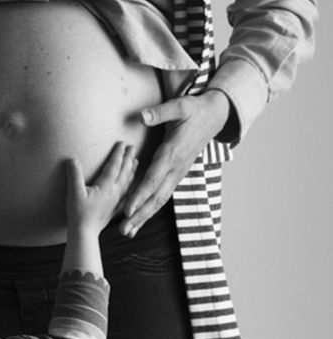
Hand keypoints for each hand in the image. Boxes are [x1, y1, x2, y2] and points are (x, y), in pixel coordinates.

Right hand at [66, 144, 138, 234]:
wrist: (85, 233)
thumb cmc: (79, 213)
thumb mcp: (74, 192)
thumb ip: (74, 175)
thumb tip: (72, 159)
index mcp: (106, 186)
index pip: (114, 166)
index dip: (118, 153)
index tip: (122, 143)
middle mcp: (115, 192)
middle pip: (124, 172)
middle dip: (128, 158)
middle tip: (133, 147)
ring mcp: (117, 201)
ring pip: (128, 182)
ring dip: (133, 170)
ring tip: (136, 161)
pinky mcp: (116, 208)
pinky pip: (128, 194)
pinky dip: (132, 185)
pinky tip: (133, 185)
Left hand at [120, 89, 230, 236]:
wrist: (214, 116)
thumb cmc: (194, 110)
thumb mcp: (178, 106)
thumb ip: (159, 113)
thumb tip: (141, 116)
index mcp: (172, 153)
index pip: (154, 178)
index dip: (140, 195)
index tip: (128, 209)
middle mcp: (176, 168)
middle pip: (156, 197)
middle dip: (139, 215)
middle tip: (123, 231)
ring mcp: (178, 173)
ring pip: (160, 200)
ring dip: (144, 216)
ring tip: (128, 232)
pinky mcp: (177, 174)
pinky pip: (163, 195)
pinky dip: (151, 208)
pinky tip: (140, 218)